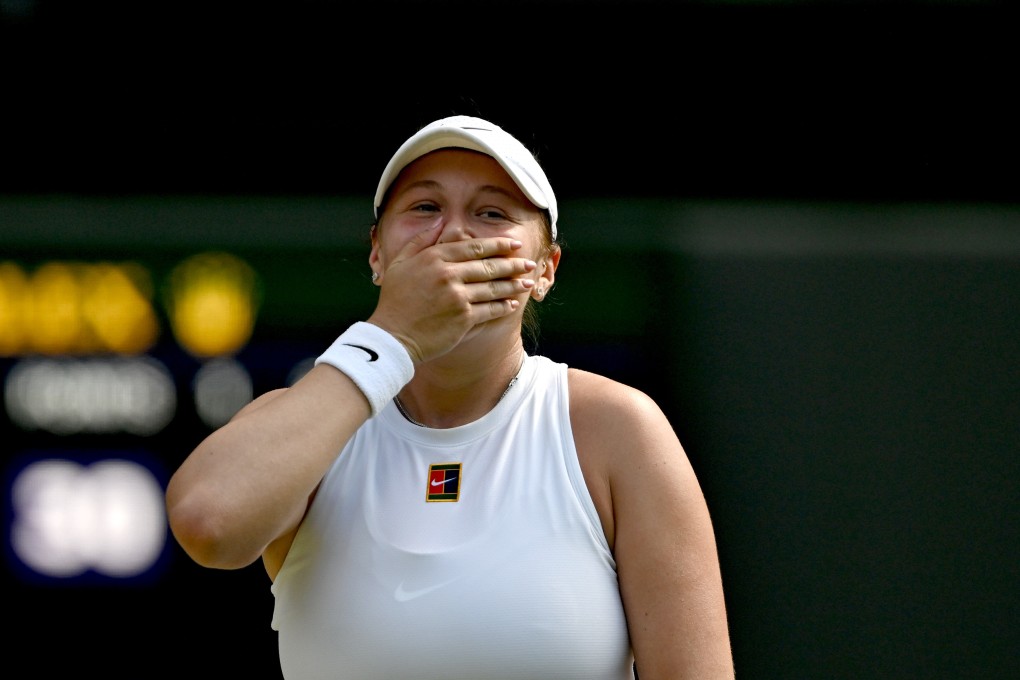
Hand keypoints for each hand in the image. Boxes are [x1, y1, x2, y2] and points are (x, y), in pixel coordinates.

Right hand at [367, 225, 535, 362]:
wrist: (393, 336)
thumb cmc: (395, 300)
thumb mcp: (400, 263)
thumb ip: (421, 240)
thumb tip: (441, 221)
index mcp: (434, 258)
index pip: (473, 247)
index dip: (496, 245)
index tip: (512, 244)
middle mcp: (448, 274)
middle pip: (488, 266)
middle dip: (512, 264)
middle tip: (528, 263)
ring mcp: (456, 296)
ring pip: (492, 287)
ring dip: (513, 284)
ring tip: (528, 282)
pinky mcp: (463, 318)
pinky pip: (490, 309)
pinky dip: (503, 306)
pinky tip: (513, 304)